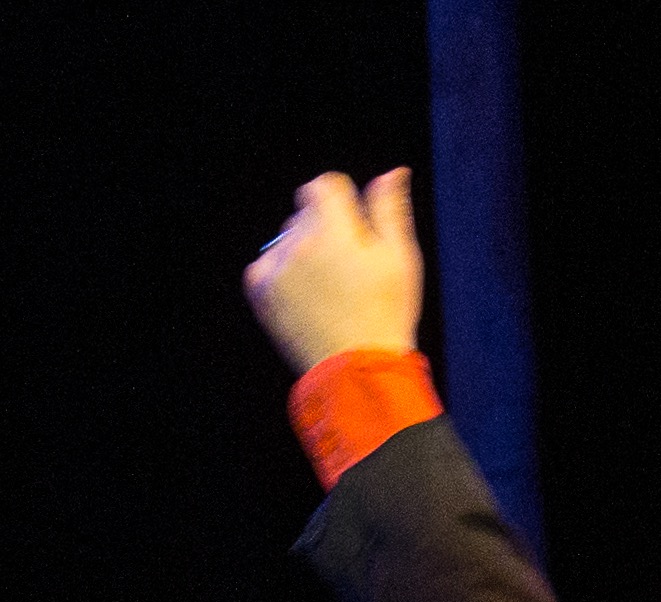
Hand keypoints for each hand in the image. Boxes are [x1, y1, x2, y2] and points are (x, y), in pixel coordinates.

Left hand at [243, 167, 424, 371]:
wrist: (355, 368)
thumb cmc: (385, 312)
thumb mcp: (399, 256)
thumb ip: (389, 209)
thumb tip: (392, 172)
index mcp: (334, 229)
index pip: (323, 185)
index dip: (338, 196)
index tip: (349, 218)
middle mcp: (298, 244)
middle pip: (304, 212)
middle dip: (323, 225)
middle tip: (345, 264)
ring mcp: (276, 269)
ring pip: (285, 239)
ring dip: (302, 249)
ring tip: (327, 284)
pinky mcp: (261, 293)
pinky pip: (265, 264)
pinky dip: (281, 272)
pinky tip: (305, 294)